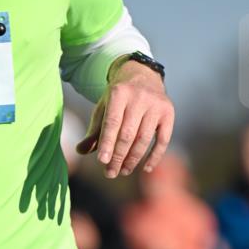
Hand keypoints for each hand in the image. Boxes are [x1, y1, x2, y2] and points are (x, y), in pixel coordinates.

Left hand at [76, 58, 174, 178]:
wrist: (143, 75)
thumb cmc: (119, 98)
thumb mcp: (104, 108)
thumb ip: (94, 130)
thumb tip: (80, 151)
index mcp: (119, 93)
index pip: (112, 123)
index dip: (107, 143)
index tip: (102, 161)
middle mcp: (139, 97)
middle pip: (128, 134)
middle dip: (118, 156)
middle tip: (110, 173)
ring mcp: (156, 104)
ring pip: (143, 139)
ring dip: (133, 159)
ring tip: (123, 171)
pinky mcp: (168, 112)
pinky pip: (163, 140)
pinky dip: (154, 156)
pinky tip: (146, 169)